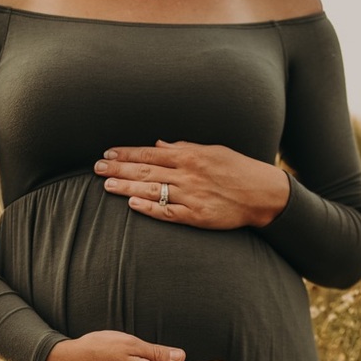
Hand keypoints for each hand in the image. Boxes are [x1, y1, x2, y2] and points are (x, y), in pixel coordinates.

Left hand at [94, 140, 290, 229]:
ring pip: (152, 191)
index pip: (150, 153)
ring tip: (107, 185)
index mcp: (190, 156)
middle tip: (97, 168)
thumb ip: (185, 148)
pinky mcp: (196, 216)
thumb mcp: (213, 151)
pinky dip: (149, 209)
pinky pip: (168, 213)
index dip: (127, 153)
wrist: (263, 194)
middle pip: (145, 171)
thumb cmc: (238, 170)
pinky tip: (132, 206)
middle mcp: (187, 174)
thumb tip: (160, 144)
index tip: (108, 153)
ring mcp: (191, 196)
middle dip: (119, 169)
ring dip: (127, 188)